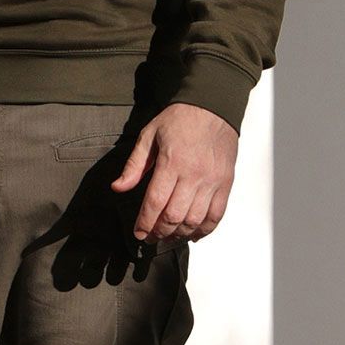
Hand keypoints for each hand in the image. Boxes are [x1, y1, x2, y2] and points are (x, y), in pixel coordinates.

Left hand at [112, 102, 238, 242]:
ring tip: (170, 236)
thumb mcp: (149, 136)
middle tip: (152, 237)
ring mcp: (212, 180)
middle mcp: (194, 174)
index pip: (155, 202)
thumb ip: (134, 165)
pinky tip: (194, 233)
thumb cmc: (180, 119)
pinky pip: (217, 214)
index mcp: (172, 162)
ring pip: (195, 220)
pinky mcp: (226, 183)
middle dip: (160, 232)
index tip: (139, 233)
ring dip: (181, 234)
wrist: (212, 106)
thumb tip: (118, 188)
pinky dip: (205, 229)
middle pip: (175, 216)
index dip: (145, 223)